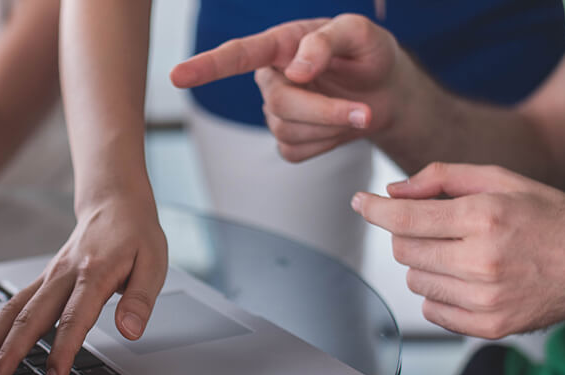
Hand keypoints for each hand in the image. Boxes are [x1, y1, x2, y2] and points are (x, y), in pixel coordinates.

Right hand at [0, 194, 167, 374]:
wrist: (115, 202)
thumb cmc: (136, 235)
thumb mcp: (154, 264)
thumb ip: (140, 300)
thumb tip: (130, 331)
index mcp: (95, 273)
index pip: (74, 319)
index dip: (62, 352)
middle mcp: (65, 274)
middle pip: (32, 317)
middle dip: (11, 353)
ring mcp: (50, 275)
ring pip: (15, 309)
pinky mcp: (44, 278)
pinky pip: (15, 302)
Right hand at [171, 14, 413, 161]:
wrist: (387, 91)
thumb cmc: (369, 54)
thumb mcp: (360, 33)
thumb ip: (326, 41)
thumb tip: (296, 70)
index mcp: (280, 45)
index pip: (237, 55)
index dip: (206, 67)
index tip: (177, 76)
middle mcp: (271, 77)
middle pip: (279, 104)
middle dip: (324, 111)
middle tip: (364, 111)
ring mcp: (276, 111)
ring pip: (288, 131)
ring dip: (331, 126)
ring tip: (359, 111)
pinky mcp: (288, 140)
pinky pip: (296, 152)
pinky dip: (326, 144)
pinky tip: (339, 128)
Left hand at [351, 162, 564, 337]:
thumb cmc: (550, 219)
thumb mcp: (502, 180)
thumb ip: (442, 178)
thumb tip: (393, 192)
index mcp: (484, 218)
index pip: (405, 218)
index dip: (374, 210)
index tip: (360, 203)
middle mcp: (482, 260)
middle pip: (403, 250)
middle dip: (408, 234)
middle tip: (436, 227)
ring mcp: (484, 299)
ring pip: (414, 280)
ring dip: (425, 264)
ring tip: (460, 253)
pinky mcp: (488, 327)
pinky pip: (431, 310)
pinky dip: (438, 294)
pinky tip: (466, 279)